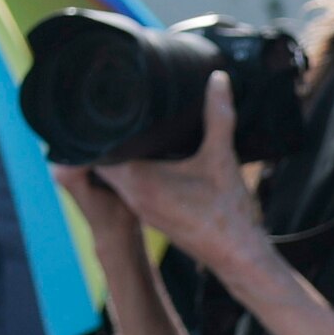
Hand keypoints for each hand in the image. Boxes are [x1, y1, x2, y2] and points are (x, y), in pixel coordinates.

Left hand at [63, 84, 269, 277]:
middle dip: (108, 137)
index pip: (98, 151)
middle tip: (117, 108)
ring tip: (129, 125)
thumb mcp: (223, 157)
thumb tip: (218, 79)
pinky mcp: (151, 214)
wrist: (236, 255)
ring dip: (120, 154)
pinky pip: (130, 186)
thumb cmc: (227, 212)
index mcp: (139, 181)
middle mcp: (133, 195)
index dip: (96, 128)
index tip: (101, 106)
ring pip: (116, 174)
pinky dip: (133, 168)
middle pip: (103, 160)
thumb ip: (218, 116)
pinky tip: (148, 154)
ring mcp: (141, 207)